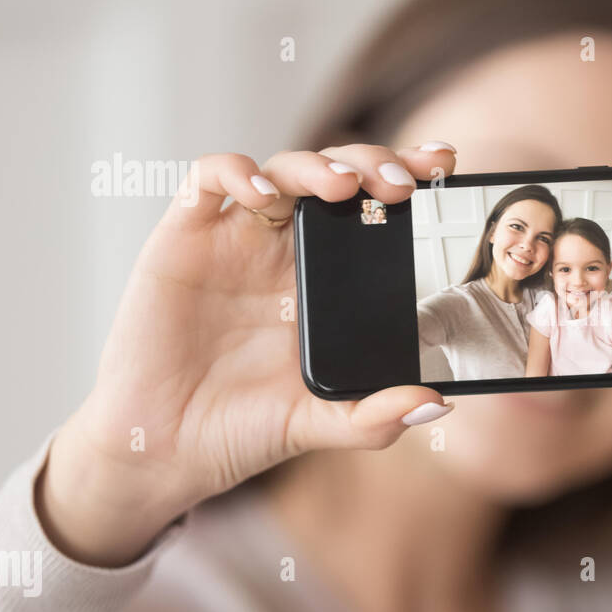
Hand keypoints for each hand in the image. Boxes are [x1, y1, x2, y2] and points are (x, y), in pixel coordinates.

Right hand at [37, 143, 457, 566]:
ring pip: (282, 168)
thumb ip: (375, 417)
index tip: (444, 166)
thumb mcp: (320, 425)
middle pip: (336, 174)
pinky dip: (237, 172)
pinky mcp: (184, 237)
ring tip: (344, 188)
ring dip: (317, 165)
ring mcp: (236, 238)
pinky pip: (207, 178)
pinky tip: (264, 196)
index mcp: (327, 279)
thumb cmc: (242, 428)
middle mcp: (286, 249)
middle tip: (402, 185)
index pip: (374, 208)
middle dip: (374, 163)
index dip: (407, 175)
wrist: (167, 449)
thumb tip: (436, 404)